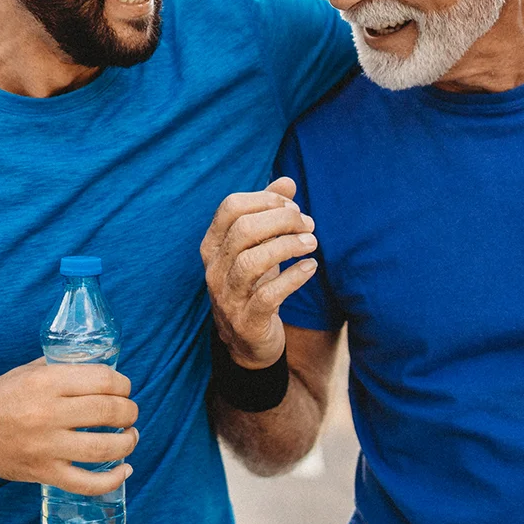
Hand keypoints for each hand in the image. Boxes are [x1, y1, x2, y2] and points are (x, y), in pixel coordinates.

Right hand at [0, 358, 137, 494]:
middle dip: (129, 412)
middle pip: (108, 412)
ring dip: (128, 442)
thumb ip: (64, 367)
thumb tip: (102, 368)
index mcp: (46, 382)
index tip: (124, 389)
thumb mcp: (29, 371)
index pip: (102, 380)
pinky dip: (112, 479)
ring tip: (130, 437)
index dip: (123, 384)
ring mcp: (46, 447)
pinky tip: (124, 470)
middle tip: (129, 413)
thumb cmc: (1, 397)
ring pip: (104, 448)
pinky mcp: (44, 473)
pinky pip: (87, 483)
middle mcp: (48, 413)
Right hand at [200, 176, 318, 368]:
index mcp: (212, 245)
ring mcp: (227, 296)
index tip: (292, 206)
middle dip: (281, 220)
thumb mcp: (258, 247)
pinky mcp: (247, 321)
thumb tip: (287, 181)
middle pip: (243, 230)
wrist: (248, 341)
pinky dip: (293, 277)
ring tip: (311, 243)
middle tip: (308, 224)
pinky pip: (268, 295)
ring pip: (252, 261)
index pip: (230, 207)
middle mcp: (214, 269)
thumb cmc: (254, 284)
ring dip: (287, 246)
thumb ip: (269, 213)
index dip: (264, 199)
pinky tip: (310, 267)